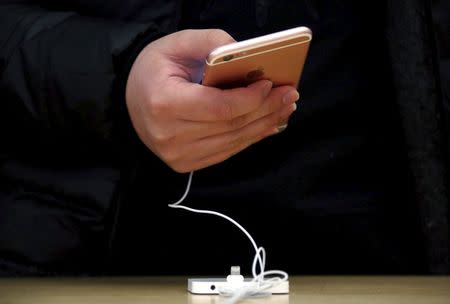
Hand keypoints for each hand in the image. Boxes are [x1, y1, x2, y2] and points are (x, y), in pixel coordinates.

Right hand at [125, 29, 298, 172]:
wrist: (130, 99)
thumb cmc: (154, 69)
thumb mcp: (176, 44)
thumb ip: (211, 42)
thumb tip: (246, 53)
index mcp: (165, 104)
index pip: (219, 107)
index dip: (250, 98)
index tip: (271, 84)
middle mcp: (169, 135)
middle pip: (231, 126)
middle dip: (265, 110)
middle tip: (289, 96)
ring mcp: (177, 154)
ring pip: (232, 142)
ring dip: (263, 126)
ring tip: (283, 109)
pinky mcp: (185, 163)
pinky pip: (226, 152)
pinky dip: (249, 139)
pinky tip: (266, 126)